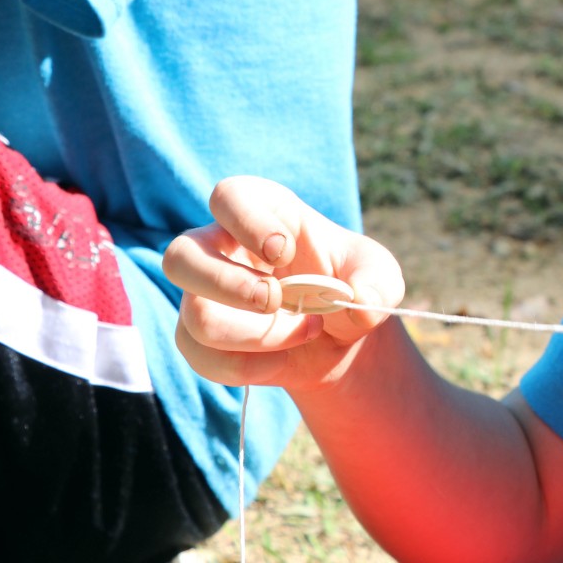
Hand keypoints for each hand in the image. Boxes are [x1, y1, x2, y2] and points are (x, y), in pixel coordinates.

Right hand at [164, 175, 404, 392]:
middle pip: (181, 255)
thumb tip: (358, 301)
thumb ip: (378, 286)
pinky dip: (244, 366)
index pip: (228, 196)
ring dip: (251, 335)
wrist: (340, 336)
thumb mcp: (382, 279)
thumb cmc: (353, 286)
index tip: (284, 250)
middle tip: (276, 300)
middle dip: (227, 285)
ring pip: (190, 314)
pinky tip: (282, 361)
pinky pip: (198, 355)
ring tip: (303, 331)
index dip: (247, 221)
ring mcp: (205, 293)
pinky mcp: (199, 335)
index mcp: (266, 213)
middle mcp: (223, 249)